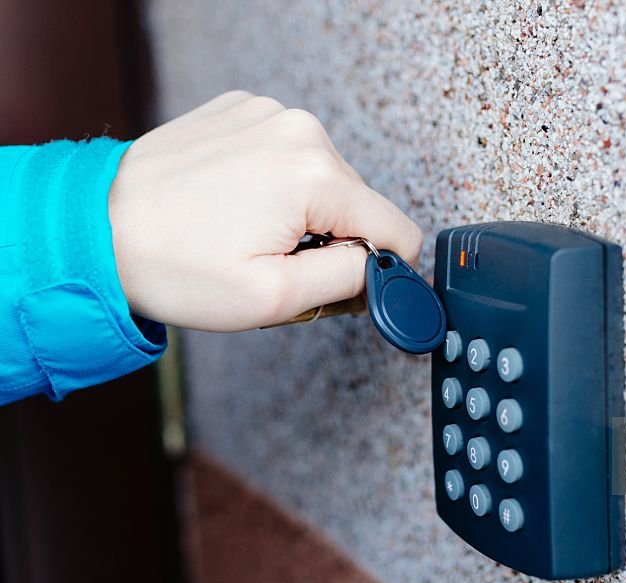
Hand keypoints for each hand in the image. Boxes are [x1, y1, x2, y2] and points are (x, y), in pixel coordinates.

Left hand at [107, 90, 422, 331]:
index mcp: (315, 174)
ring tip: (246, 232)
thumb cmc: (173, 265)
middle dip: (331, 241)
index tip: (340, 285)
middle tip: (274, 262)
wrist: (96, 228)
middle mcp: (300, 130)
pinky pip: (288, 156)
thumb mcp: (273, 298)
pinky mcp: (242, 110)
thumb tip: (388, 266)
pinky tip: (233, 203)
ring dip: (302, 213)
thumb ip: (351, 280)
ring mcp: (268, 113)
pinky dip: (273, 185)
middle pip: (358, 204)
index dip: (379, 268)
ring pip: (324, 181)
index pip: (397, 230)